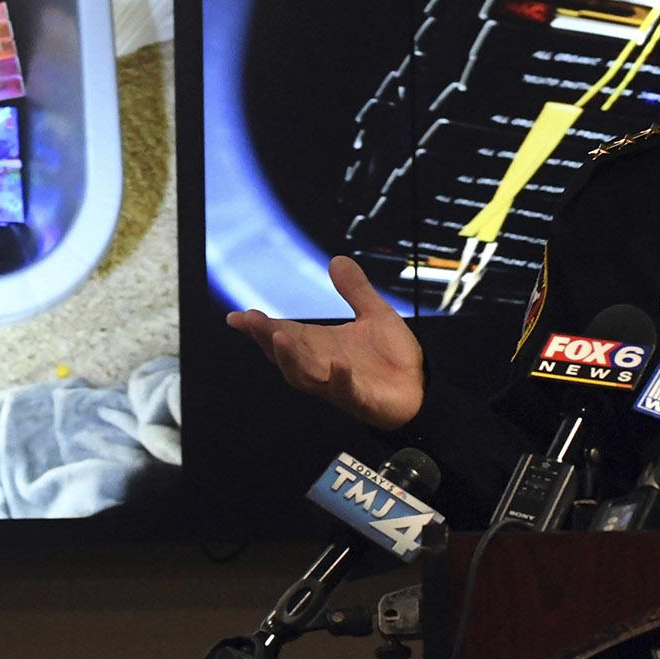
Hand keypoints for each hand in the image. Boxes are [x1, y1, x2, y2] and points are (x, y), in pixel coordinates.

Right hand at [227, 255, 425, 429]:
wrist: (423, 388)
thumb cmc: (393, 357)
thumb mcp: (374, 315)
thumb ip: (355, 290)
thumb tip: (336, 260)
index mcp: (321, 346)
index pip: (283, 334)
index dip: (260, 327)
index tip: (237, 316)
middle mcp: (323, 365)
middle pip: (286, 354)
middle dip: (266, 339)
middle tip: (250, 322)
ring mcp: (339, 384)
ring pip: (305, 375)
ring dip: (291, 358)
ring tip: (279, 337)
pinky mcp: (361, 399)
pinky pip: (345, 390)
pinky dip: (338, 378)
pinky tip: (336, 364)